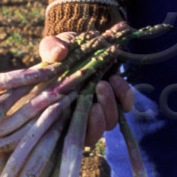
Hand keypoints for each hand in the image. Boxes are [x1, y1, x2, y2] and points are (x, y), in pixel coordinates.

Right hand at [39, 26, 134, 145]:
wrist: (84, 41)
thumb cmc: (62, 49)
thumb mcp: (52, 46)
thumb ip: (50, 49)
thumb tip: (58, 54)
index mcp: (61, 112)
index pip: (71, 135)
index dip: (81, 130)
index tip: (87, 110)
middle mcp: (82, 116)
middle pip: (94, 133)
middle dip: (99, 117)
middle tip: (97, 88)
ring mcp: (100, 109)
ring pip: (110, 122)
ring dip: (110, 104)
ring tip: (104, 83)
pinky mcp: (116, 99)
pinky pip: (126, 105)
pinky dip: (124, 94)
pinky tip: (115, 78)